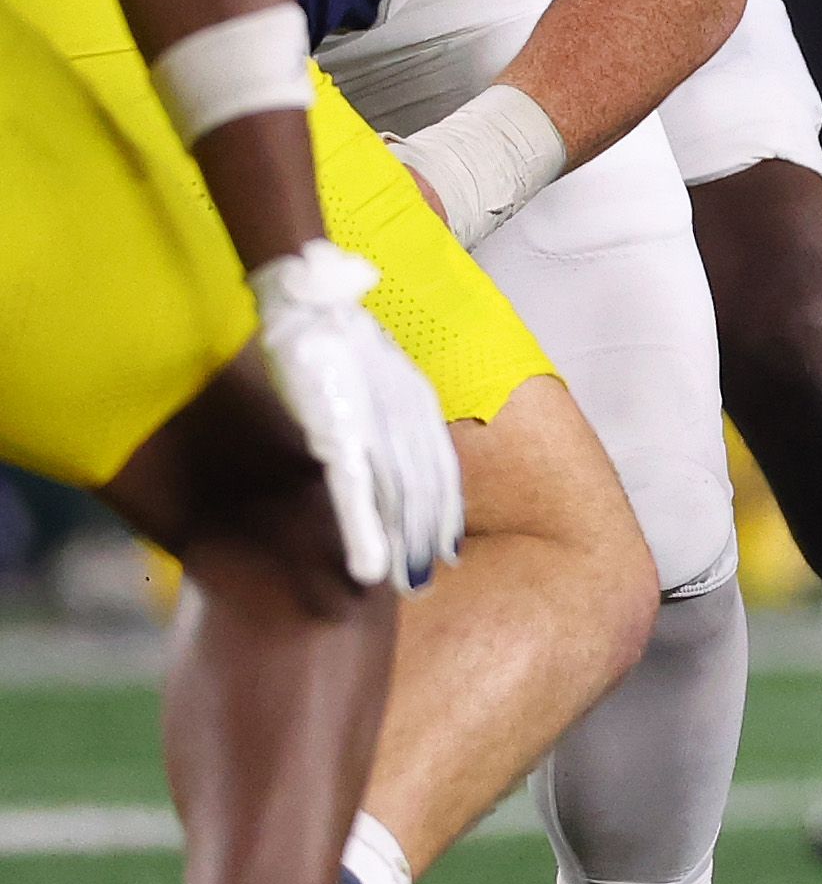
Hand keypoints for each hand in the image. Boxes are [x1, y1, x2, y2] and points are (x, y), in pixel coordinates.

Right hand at [247, 243, 463, 588]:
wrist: (314, 298)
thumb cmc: (339, 333)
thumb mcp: (379, 370)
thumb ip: (388, 405)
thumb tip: (383, 436)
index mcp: (416, 406)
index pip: (437, 471)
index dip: (441, 513)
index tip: (444, 548)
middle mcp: (407, 421)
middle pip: (424, 494)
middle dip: (427, 539)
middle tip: (427, 577)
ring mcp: (376, 429)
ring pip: (399, 501)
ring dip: (403, 546)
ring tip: (407, 585)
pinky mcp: (340, 433)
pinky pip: (357, 494)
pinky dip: (365, 534)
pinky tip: (370, 568)